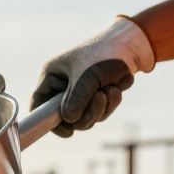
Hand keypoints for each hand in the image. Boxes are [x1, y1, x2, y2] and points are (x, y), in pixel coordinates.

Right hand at [32, 18, 155, 136]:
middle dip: (87, 113)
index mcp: (52, 76)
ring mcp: (80, 91)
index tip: (68, 132)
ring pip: (85, 116)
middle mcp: (63, 85)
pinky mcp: (96, 94)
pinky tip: (117, 88)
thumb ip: (76, 101)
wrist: (133, 42)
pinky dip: (110, 103)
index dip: (49, 121)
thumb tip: (69, 121)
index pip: (39, 104)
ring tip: (112, 90)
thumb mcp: (88, 77)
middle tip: (100, 100)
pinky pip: (100, 111)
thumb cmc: (105, 53)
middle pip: (66, 116)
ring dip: (102, 108)